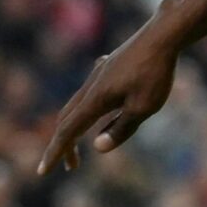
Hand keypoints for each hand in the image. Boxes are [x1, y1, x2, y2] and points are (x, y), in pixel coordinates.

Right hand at [38, 23, 179, 174]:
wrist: (162, 35)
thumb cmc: (156, 73)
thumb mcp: (144, 107)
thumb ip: (121, 129)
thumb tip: (96, 148)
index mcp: (96, 99)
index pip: (68, 131)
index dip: (56, 152)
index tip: (43, 171)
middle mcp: (91, 86)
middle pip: (67, 119)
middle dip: (65, 144)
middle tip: (71, 166)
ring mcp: (97, 75)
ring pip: (76, 104)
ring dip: (76, 126)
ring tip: (83, 143)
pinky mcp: (107, 68)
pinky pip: (89, 93)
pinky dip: (86, 110)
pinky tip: (101, 110)